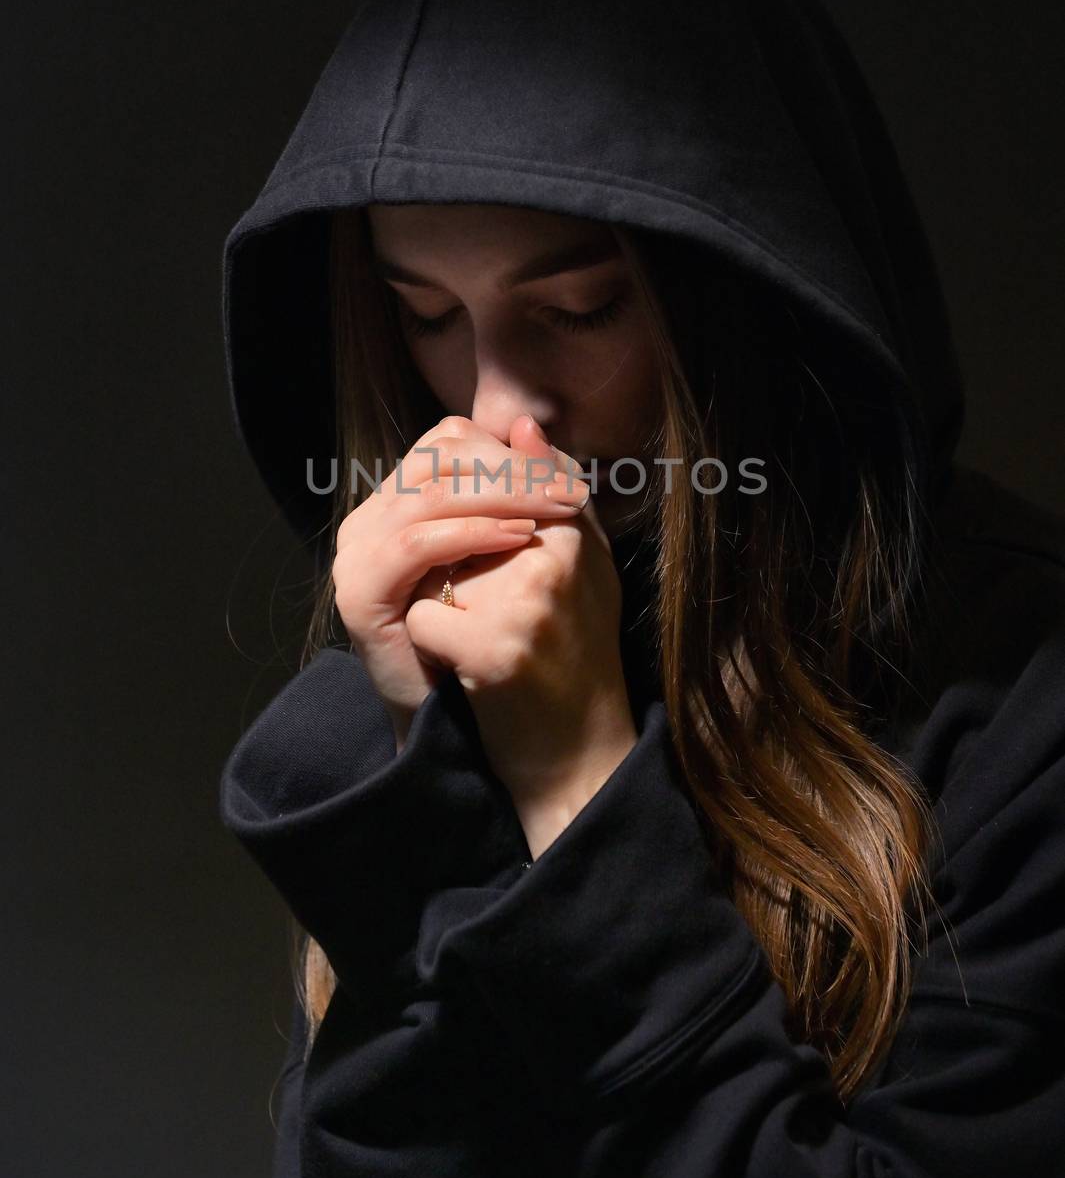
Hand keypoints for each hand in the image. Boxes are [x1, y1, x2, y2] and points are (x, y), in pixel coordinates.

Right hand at [331, 415, 587, 740]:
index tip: (569, 478)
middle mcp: (372, 516)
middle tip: (573, 492)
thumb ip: (524, 491)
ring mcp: (358, 551)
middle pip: (439, 458)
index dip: (511, 452)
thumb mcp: (517, 552)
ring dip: (503, 494)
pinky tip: (519, 539)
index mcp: (402, 499)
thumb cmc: (492, 634)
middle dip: (513, 469)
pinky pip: (415, 543)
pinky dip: (470, 533)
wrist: (458, 717)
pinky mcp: (360, 591)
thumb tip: (532, 422)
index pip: (451, 443)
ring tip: (558, 510)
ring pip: (430, 492)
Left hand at [404, 414, 639, 855]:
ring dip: (437, 593)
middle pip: (457, 510)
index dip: (467, 499)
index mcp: (575, 534)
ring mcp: (526, 605)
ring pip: (433, 564)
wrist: (578, 755)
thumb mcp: (581, 566)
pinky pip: (425, 618)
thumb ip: (553, 491)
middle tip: (457, 584)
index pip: (501, 472)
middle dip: (442, 544)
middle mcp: (555, 560)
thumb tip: (520, 422)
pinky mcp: (494, 650)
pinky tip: (462, 666)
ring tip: (470, 627)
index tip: (470, 537)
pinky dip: (432, 642)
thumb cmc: (577, 654)